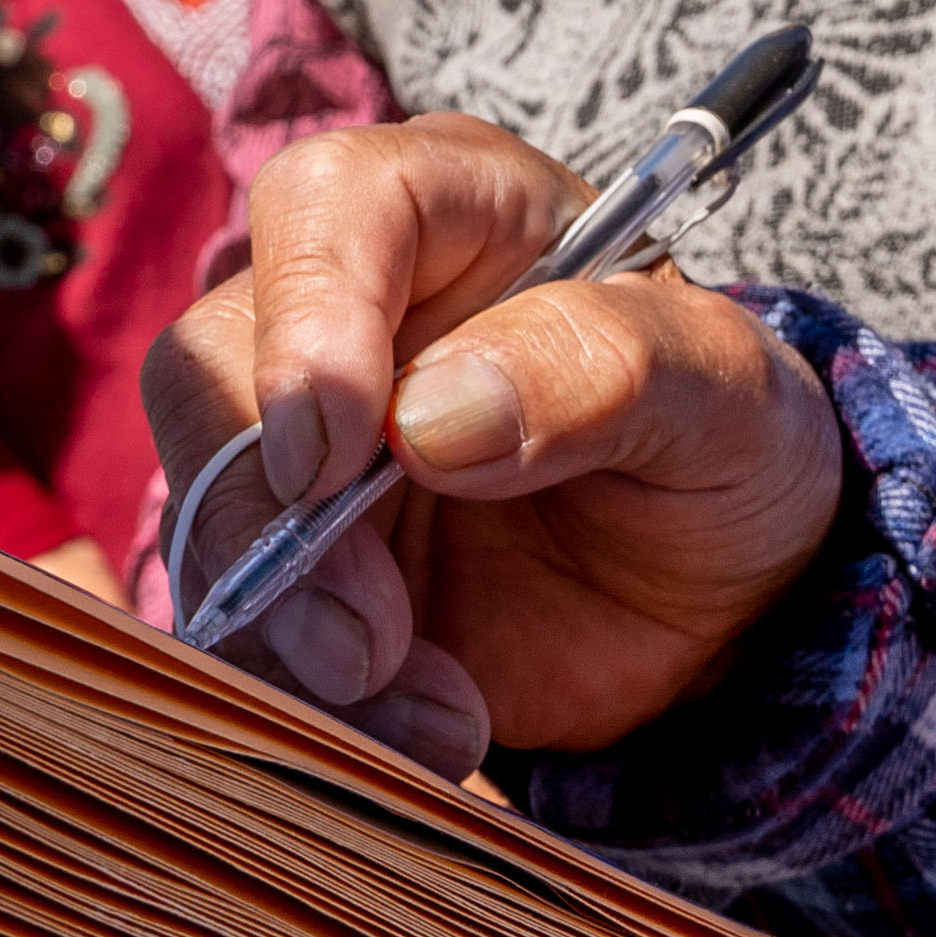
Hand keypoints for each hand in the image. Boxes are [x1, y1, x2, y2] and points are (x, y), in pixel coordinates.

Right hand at [136, 116, 847, 772]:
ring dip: (290, 637)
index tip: (337, 452)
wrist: (724, 589)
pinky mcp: (294, 567)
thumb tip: (426, 417)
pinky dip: (313, 705)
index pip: (327, 205)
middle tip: (369, 641)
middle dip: (268, 522)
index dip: (308, 319)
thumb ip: (606, 367)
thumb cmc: (729, 437)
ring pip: (206, 514)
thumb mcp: (726, 390)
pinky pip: (245, 630)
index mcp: (453, 206)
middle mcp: (350, 308)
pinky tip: (436, 731)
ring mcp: (305, 444)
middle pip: (213, 370)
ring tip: (439, 712)